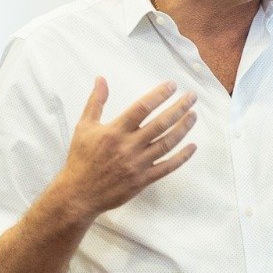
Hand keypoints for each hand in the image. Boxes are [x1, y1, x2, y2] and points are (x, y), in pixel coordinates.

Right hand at [57, 78, 197, 220]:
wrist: (79, 194)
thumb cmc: (81, 158)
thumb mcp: (84, 127)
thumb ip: (95, 102)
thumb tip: (101, 79)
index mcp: (115, 131)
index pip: (142, 108)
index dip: (159, 95)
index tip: (172, 86)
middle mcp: (129, 146)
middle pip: (160, 123)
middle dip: (179, 108)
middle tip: (192, 97)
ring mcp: (138, 164)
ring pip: (167, 143)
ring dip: (183, 128)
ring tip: (193, 115)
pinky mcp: (143, 180)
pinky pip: (167, 167)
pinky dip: (182, 157)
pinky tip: (192, 147)